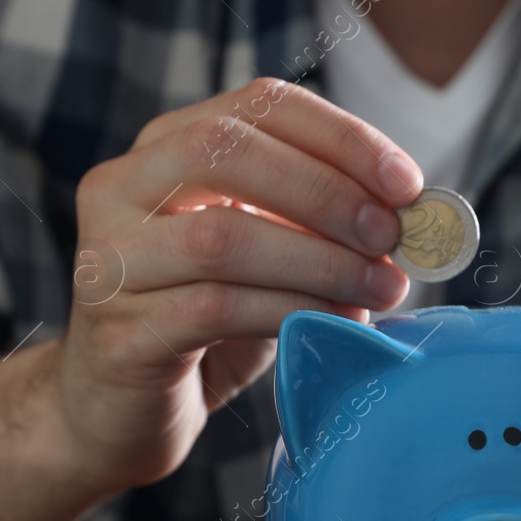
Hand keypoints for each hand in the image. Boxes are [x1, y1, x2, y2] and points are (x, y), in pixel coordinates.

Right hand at [52, 77, 421, 490]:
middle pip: (227, 151)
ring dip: (319, 261)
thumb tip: (410, 217)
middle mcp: (122, 189)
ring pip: (222, 237)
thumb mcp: (262, 257)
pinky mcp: (118, 331)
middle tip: (391, 236)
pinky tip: (333, 324)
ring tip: (380, 288)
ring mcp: (109, 259)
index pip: (257, 106)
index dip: (340, 136)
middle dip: (326, 191)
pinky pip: (214, 309)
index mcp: (162, 149)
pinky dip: (288, 311)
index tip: (406, 183)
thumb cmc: (199, 328)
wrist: (114, 414)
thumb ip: (315, 224)